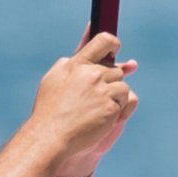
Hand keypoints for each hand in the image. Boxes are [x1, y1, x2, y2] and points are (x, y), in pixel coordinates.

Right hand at [29, 32, 138, 173]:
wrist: (52, 135)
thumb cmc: (50, 108)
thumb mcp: (54, 78)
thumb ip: (71, 62)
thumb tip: (87, 52)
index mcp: (77, 64)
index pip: (104, 41)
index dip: (113, 43)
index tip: (114, 49)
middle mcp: (92, 74)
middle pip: (116, 70)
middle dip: (109, 82)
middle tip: (94, 97)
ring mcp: (103, 91)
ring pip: (123, 86)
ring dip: (115, 97)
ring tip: (96, 109)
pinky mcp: (112, 108)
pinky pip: (127, 102)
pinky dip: (119, 110)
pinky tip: (103, 117)